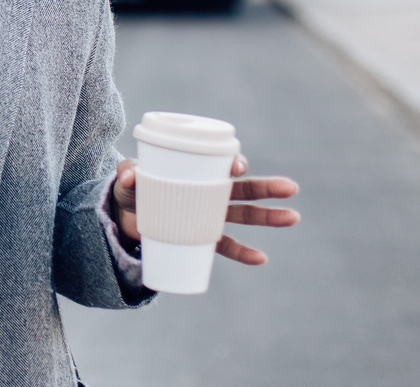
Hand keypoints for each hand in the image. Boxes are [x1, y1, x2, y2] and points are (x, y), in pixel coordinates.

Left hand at [111, 155, 299, 265]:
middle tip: (291, 188)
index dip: (233, 161)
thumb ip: (127, 173)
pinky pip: (227, 245)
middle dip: (268, 187)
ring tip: (293, 217)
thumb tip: (130, 177)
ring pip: (245, 214)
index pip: (221, 162)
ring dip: (268, 217)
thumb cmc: (133, 188)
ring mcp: (209, 215)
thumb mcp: (128, 178)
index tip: (237, 166)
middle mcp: (208, 191)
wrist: (126, 216)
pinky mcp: (202, 237)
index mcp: (196, 170)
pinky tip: (261, 258)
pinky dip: (244, 252)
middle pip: (244, 188)